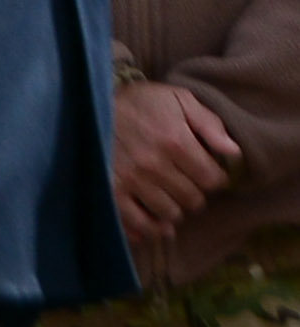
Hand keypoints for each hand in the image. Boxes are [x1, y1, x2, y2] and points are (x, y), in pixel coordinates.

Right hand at [114, 78, 242, 243]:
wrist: (90, 102)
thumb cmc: (140, 102)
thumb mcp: (178, 99)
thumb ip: (209, 124)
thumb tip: (234, 153)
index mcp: (175, 141)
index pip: (213, 180)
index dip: (214, 178)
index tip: (207, 173)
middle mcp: (154, 165)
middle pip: (193, 200)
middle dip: (194, 193)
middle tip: (185, 184)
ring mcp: (130, 180)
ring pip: (170, 214)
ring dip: (174, 209)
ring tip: (168, 197)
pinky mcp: (110, 190)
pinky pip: (137, 223)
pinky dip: (149, 227)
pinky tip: (154, 220)